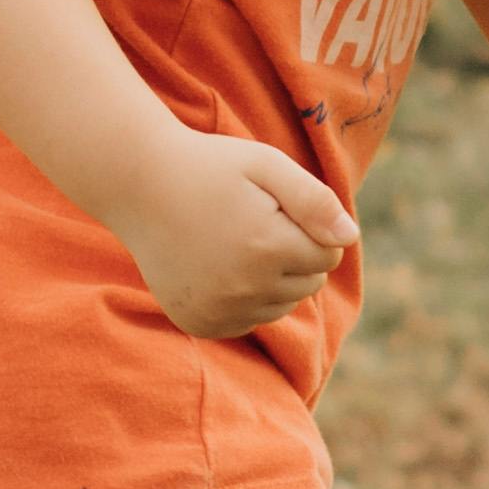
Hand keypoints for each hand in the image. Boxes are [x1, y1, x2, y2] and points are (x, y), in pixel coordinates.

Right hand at [123, 128, 355, 341]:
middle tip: (254, 221)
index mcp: (267, 248)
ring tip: (235, 242)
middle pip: (308, 284)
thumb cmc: (210, 167)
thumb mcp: (267, 165)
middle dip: (294, 254)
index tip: (279, 205)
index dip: (312, 227)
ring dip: (271, 279)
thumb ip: (315, 200)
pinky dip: (245, 299)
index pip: (329, 256)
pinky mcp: (200, 324)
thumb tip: (349, 238)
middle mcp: (244, 289)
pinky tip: (220, 267)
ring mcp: (219, 312)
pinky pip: (248, 321)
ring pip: (280, 306)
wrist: (139, 184)